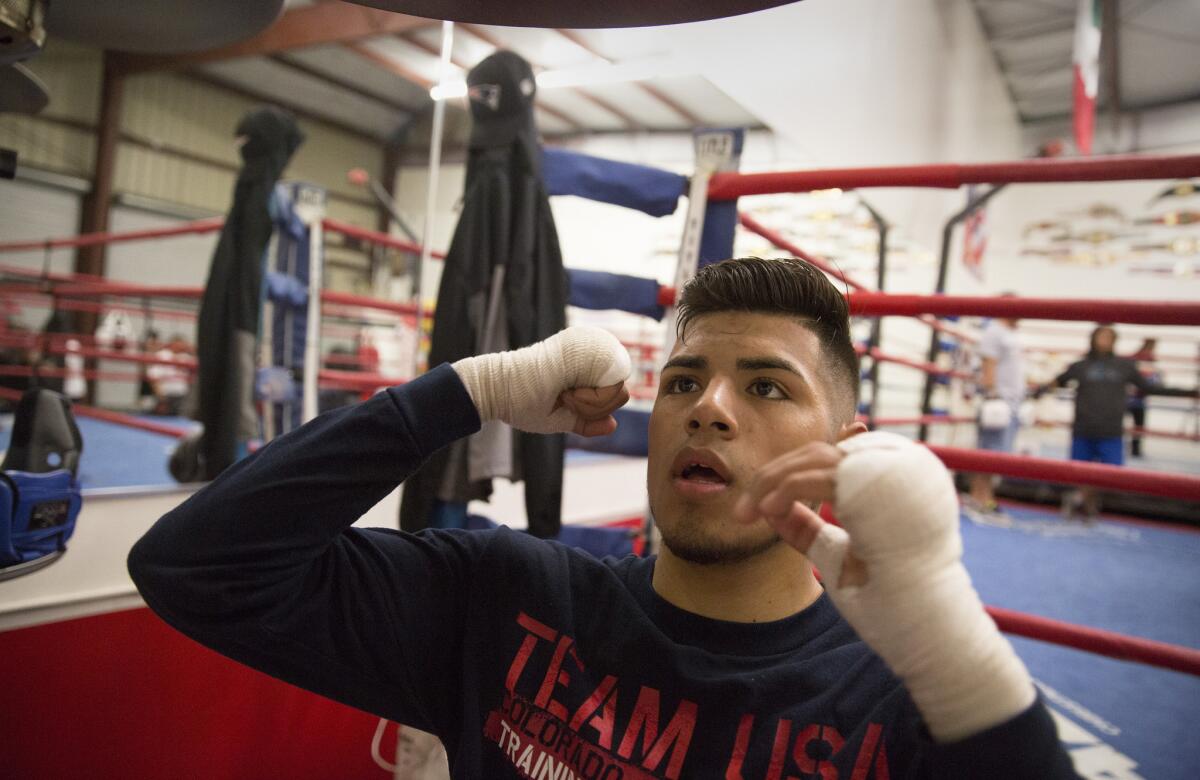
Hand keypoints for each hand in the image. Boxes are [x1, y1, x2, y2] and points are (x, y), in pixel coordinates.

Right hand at [452, 326, 631, 435]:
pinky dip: (590, 401)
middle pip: (621, 393)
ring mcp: (591, 348)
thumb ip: (587, 422)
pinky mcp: (587, 349)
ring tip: (563, 395)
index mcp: (586, 367)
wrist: (499, 387)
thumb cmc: (523, 403)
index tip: (567, 403)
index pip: (615, 394)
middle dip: (595, 408)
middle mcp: (592, 354)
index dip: (597, 408)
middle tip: (565, 400)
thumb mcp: (561, 418)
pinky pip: (610, 387)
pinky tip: (566, 394)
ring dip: (590, 404)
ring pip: (617, 391)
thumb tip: (614, 425)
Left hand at [735, 432, 1034, 741]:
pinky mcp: (872, 489)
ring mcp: (887, 474)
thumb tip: (769, 508)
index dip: (792, 471)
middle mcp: (893, 469)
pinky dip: (785, 491)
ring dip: (773, 483)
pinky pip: (816, 478)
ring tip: (748, 513)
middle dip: (773, 477)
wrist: (922, 623)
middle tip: (742, 510)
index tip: (761, 502)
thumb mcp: (836, 555)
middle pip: (817, 454)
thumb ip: (808, 529)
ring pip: (813, 460)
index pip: (832, 459)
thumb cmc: (886, 594)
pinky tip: (767, 512)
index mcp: (888, 482)